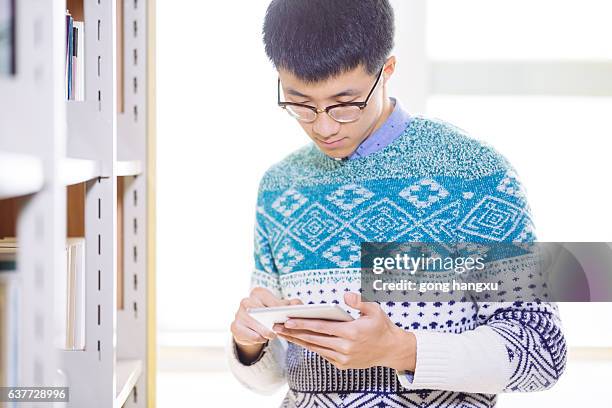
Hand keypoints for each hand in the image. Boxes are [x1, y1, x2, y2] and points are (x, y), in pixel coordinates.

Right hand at [231, 287, 301, 363]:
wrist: (254, 327)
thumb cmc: (271, 314)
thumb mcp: (283, 308)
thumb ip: (293, 305)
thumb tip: (297, 305)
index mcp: (258, 292)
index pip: (269, 300)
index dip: (278, 309)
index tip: (285, 317)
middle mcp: (246, 300)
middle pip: (259, 311)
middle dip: (269, 321)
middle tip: (277, 329)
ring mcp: (238, 313)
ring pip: (252, 323)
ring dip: (263, 331)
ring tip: (272, 335)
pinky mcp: (234, 327)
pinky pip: (246, 334)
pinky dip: (256, 338)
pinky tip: (262, 338)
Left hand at [273, 292, 415, 370]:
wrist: (391, 350)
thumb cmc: (381, 326)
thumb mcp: (375, 309)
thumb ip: (359, 301)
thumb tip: (346, 295)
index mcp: (351, 332)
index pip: (321, 327)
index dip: (303, 323)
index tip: (288, 320)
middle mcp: (345, 347)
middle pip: (313, 339)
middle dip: (294, 333)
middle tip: (277, 326)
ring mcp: (343, 358)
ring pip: (315, 348)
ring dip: (298, 341)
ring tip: (284, 333)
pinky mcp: (342, 364)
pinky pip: (322, 354)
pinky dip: (310, 347)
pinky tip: (300, 340)